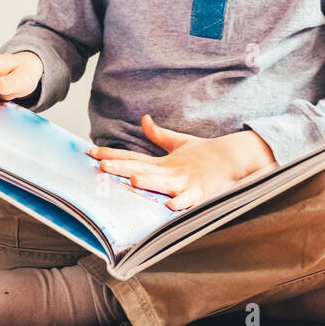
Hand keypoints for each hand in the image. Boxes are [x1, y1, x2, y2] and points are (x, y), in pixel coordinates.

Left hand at [86, 115, 277, 210]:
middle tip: (100, 166)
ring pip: (163, 183)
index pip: (131, 156)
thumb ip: (159, 134)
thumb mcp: (179, 142)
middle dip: (120, 168)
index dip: (111, 154)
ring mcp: (184, 183)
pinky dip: (181, 203)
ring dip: (148, 182)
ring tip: (133, 181)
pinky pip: (189, 200)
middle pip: (141, 168)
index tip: (90, 153)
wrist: (234, 159)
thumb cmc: (206, 154)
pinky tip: (170, 206)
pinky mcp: (199, 193)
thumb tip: (144, 119)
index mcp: (162, 162)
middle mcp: (170, 171)